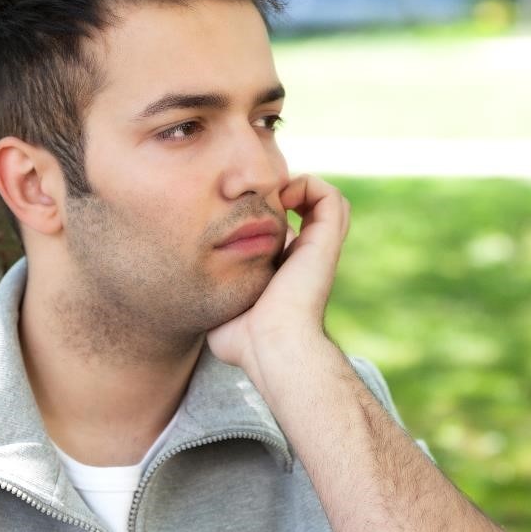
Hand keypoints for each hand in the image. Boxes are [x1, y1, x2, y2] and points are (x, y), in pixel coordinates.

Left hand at [206, 175, 349, 382]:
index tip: (238, 214)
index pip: (286, 232)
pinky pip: (331, 197)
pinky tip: (282, 197)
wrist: (270, 346)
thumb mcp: (223, 310)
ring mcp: (319, 249)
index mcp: (287, 272)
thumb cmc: (243, 339)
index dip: (266, 217)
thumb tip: (199, 295)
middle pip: (313, 212)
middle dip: (288, 194)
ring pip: (328, 201)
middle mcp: (307, 257)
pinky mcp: (326, 241)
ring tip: (276, 195)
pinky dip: (308, 185)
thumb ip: (213, 297)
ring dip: (302, 187)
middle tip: (260, 198)